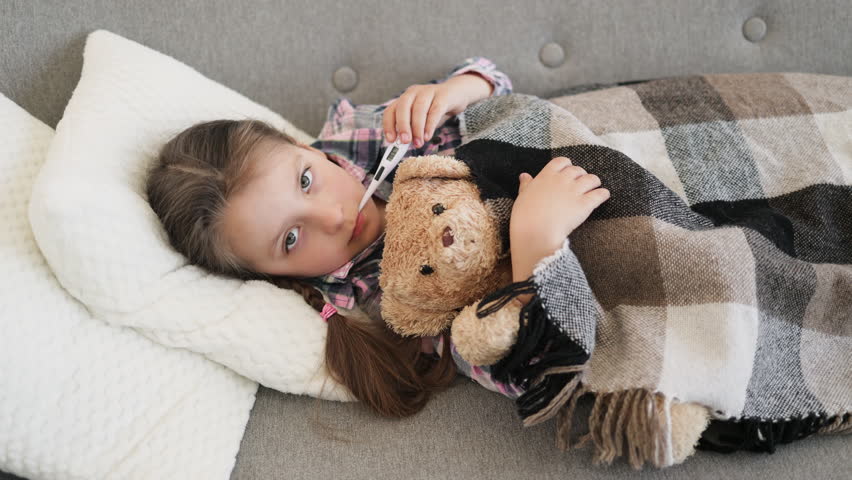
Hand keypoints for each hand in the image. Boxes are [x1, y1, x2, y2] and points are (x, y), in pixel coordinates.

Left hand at [383, 73, 492, 147]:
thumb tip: (402, 145)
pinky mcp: (443, 96)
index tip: (391, 141)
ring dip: (417, 128)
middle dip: (402, 126)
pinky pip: (435, 110)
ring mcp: (428, 92)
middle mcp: (413, 93)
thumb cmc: (434, 109)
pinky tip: (428, 136)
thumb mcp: (421, 118)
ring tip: (418, 143)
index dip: (388, 125)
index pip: (390, 110)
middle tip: (404, 142)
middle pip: (403, 107)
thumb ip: (411, 129)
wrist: (456, 94)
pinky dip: (430, 125)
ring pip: (419, 109)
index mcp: (404, 99)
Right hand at [510, 157, 609, 286]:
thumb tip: (524, 175)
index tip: (567, 172)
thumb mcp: (522, 196)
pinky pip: (600, 194)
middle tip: (580, 183)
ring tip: (594, 187)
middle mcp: (562, 179)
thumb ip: (526, 184)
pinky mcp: (584, 204)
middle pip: (578, 170)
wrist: (535, 232)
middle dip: (580, 175)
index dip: (567, 166)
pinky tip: (603, 195)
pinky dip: (603, 194)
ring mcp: (574, 191)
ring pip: (591, 179)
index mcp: (547, 176)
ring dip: (594, 182)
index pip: (561, 162)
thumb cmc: (525, 216)